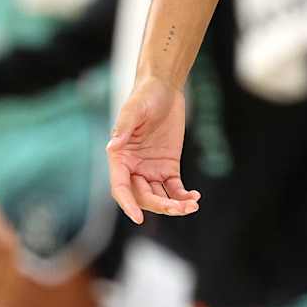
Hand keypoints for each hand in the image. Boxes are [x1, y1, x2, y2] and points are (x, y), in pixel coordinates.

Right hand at [107, 76, 199, 223]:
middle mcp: (133, 168)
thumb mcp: (134, 109)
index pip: (120, 188)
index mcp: (120, 158)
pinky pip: (174, 188)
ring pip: (160, 197)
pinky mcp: (168, 167)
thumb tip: (112, 147)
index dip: (128, 204)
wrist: (165, 88)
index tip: (138, 218)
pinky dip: (183, 196)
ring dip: (174, 205)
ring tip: (191, 205)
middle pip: (143, 196)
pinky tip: (194, 197)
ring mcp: (151, 169)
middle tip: (179, 208)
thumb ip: (124, 128)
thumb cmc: (145, 96)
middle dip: (160, 205)